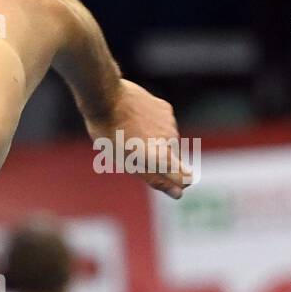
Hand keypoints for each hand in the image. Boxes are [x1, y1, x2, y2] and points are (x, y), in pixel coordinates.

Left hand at [86, 79, 190, 198]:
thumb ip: (154, 178)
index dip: (177, 183)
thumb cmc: (110, 135)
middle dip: (158, 161)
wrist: (106, 98)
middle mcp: (171, 140)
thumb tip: (178, 193)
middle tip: (132, 154)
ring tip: (130, 135)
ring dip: (154, 142)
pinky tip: (135, 120)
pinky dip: (153, 126)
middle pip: (172, 159)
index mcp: (161, 157)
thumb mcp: (127, 163)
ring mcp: (170, 123)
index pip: (185, 178)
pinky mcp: (165, 109)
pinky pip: (164, 123)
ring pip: (168, 140)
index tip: (170, 184)